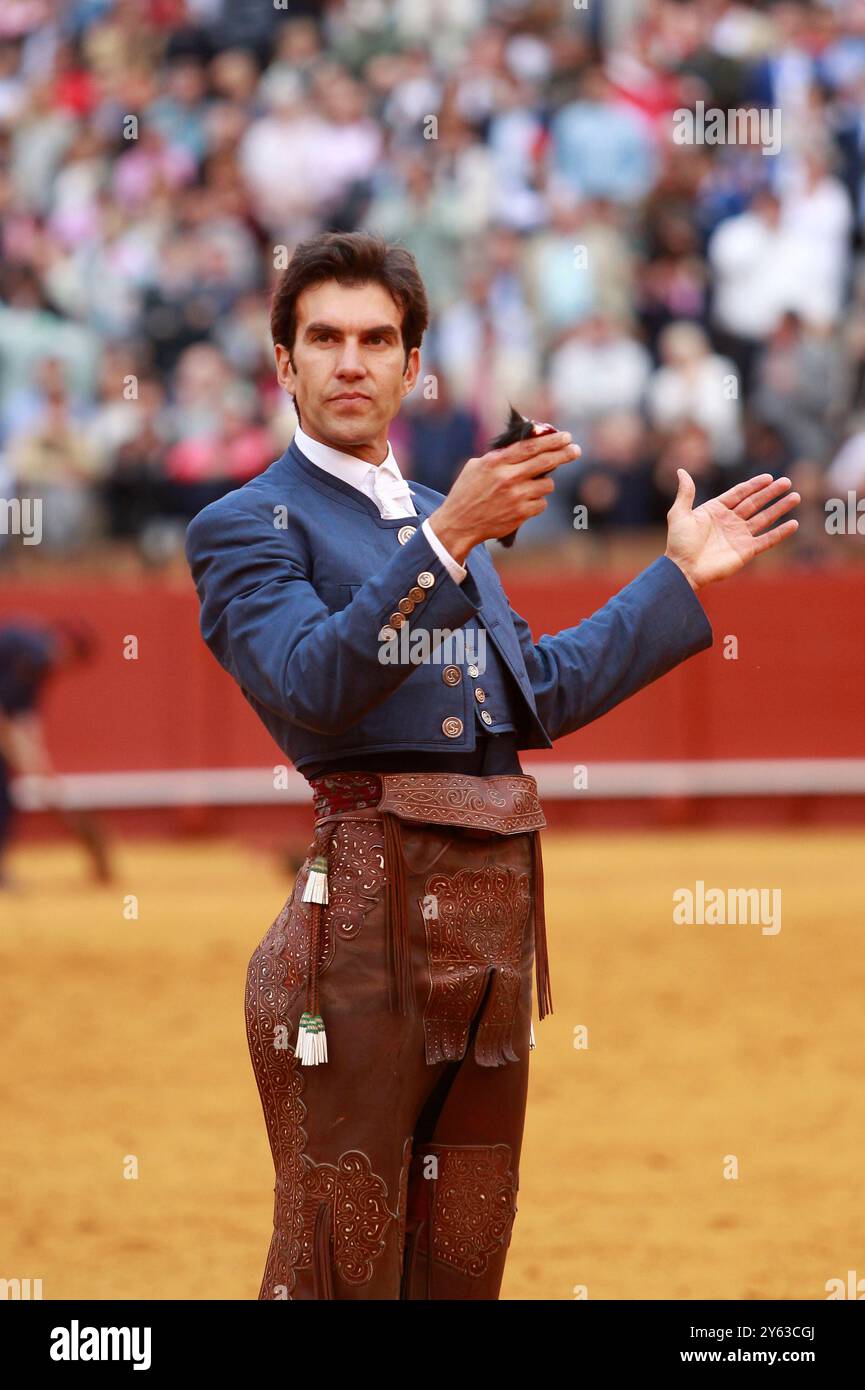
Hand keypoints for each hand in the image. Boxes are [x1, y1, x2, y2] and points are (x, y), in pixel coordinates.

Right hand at [428, 431, 580, 563]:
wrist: (459, 523)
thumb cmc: (466, 492)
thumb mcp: (476, 466)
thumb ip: (500, 456)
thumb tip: (526, 444)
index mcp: (496, 462)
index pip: (530, 446)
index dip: (551, 440)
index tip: (565, 436)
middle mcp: (508, 478)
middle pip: (545, 462)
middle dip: (564, 454)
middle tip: (575, 450)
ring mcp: (515, 497)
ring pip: (547, 485)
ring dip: (544, 484)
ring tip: (531, 486)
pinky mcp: (520, 514)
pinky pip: (541, 504)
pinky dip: (537, 502)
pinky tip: (525, 502)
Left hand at [665, 470, 799, 590]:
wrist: (683, 569)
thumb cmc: (679, 543)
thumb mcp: (679, 514)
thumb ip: (685, 493)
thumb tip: (681, 471)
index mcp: (716, 510)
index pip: (739, 493)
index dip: (754, 485)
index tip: (769, 477)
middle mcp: (730, 521)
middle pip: (755, 503)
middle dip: (771, 493)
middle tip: (787, 482)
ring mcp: (739, 536)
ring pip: (764, 519)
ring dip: (779, 508)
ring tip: (795, 497)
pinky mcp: (746, 551)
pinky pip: (767, 540)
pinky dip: (780, 533)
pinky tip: (793, 524)